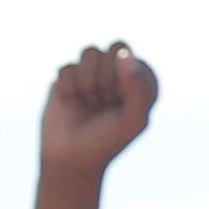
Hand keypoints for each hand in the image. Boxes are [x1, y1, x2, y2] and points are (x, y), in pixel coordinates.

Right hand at [42, 43, 160, 180]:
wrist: (71, 160)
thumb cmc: (107, 141)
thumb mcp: (132, 119)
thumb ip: (137, 86)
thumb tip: (124, 53)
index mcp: (141, 79)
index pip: (139, 58)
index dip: (124, 80)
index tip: (120, 104)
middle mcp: (119, 73)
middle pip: (114, 48)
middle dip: (106, 77)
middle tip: (104, 102)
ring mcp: (93, 73)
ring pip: (90, 52)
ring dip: (87, 82)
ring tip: (89, 103)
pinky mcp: (68, 78)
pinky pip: (66, 66)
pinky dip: (68, 88)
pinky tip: (71, 105)